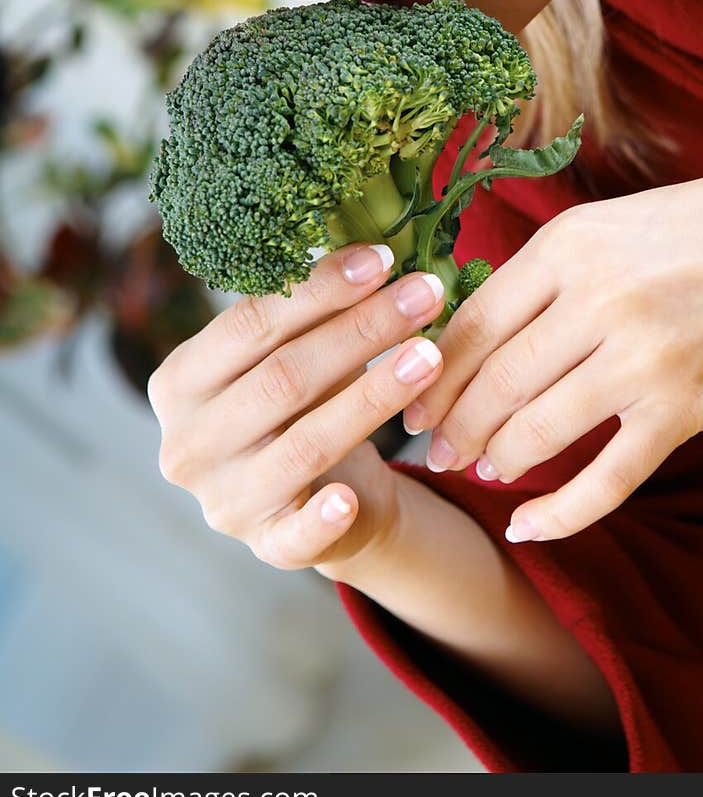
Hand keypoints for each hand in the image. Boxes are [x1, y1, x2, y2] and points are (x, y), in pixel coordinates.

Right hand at [147, 244, 447, 580]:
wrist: (319, 493)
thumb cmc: (302, 404)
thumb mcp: (292, 354)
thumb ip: (313, 312)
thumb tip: (371, 250)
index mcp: (178, 382)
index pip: (249, 324)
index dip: (318, 288)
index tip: (381, 258)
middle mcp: (188, 443)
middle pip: (283, 377)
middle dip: (361, 330)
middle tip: (424, 293)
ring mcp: (223, 500)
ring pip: (305, 443)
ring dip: (374, 397)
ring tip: (430, 355)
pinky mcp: (265, 547)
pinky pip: (295, 535)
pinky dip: (322, 518)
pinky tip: (353, 496)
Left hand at [403, 164, 702, 541]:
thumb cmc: (701, 230)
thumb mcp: (608, 226)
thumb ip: (543, 274)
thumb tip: (471, 333)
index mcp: (568, 246)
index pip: (473, 325)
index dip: (432, 375)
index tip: (409, 404)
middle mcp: (598, 300)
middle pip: (495, 382)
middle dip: (453, 427)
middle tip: (435, 452)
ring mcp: (642, 358)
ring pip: (537, 430)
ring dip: (498, 460)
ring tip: (484, 469)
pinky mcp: (683, 409)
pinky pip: (606, 479)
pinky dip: (559, 513)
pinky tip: (528, 526)